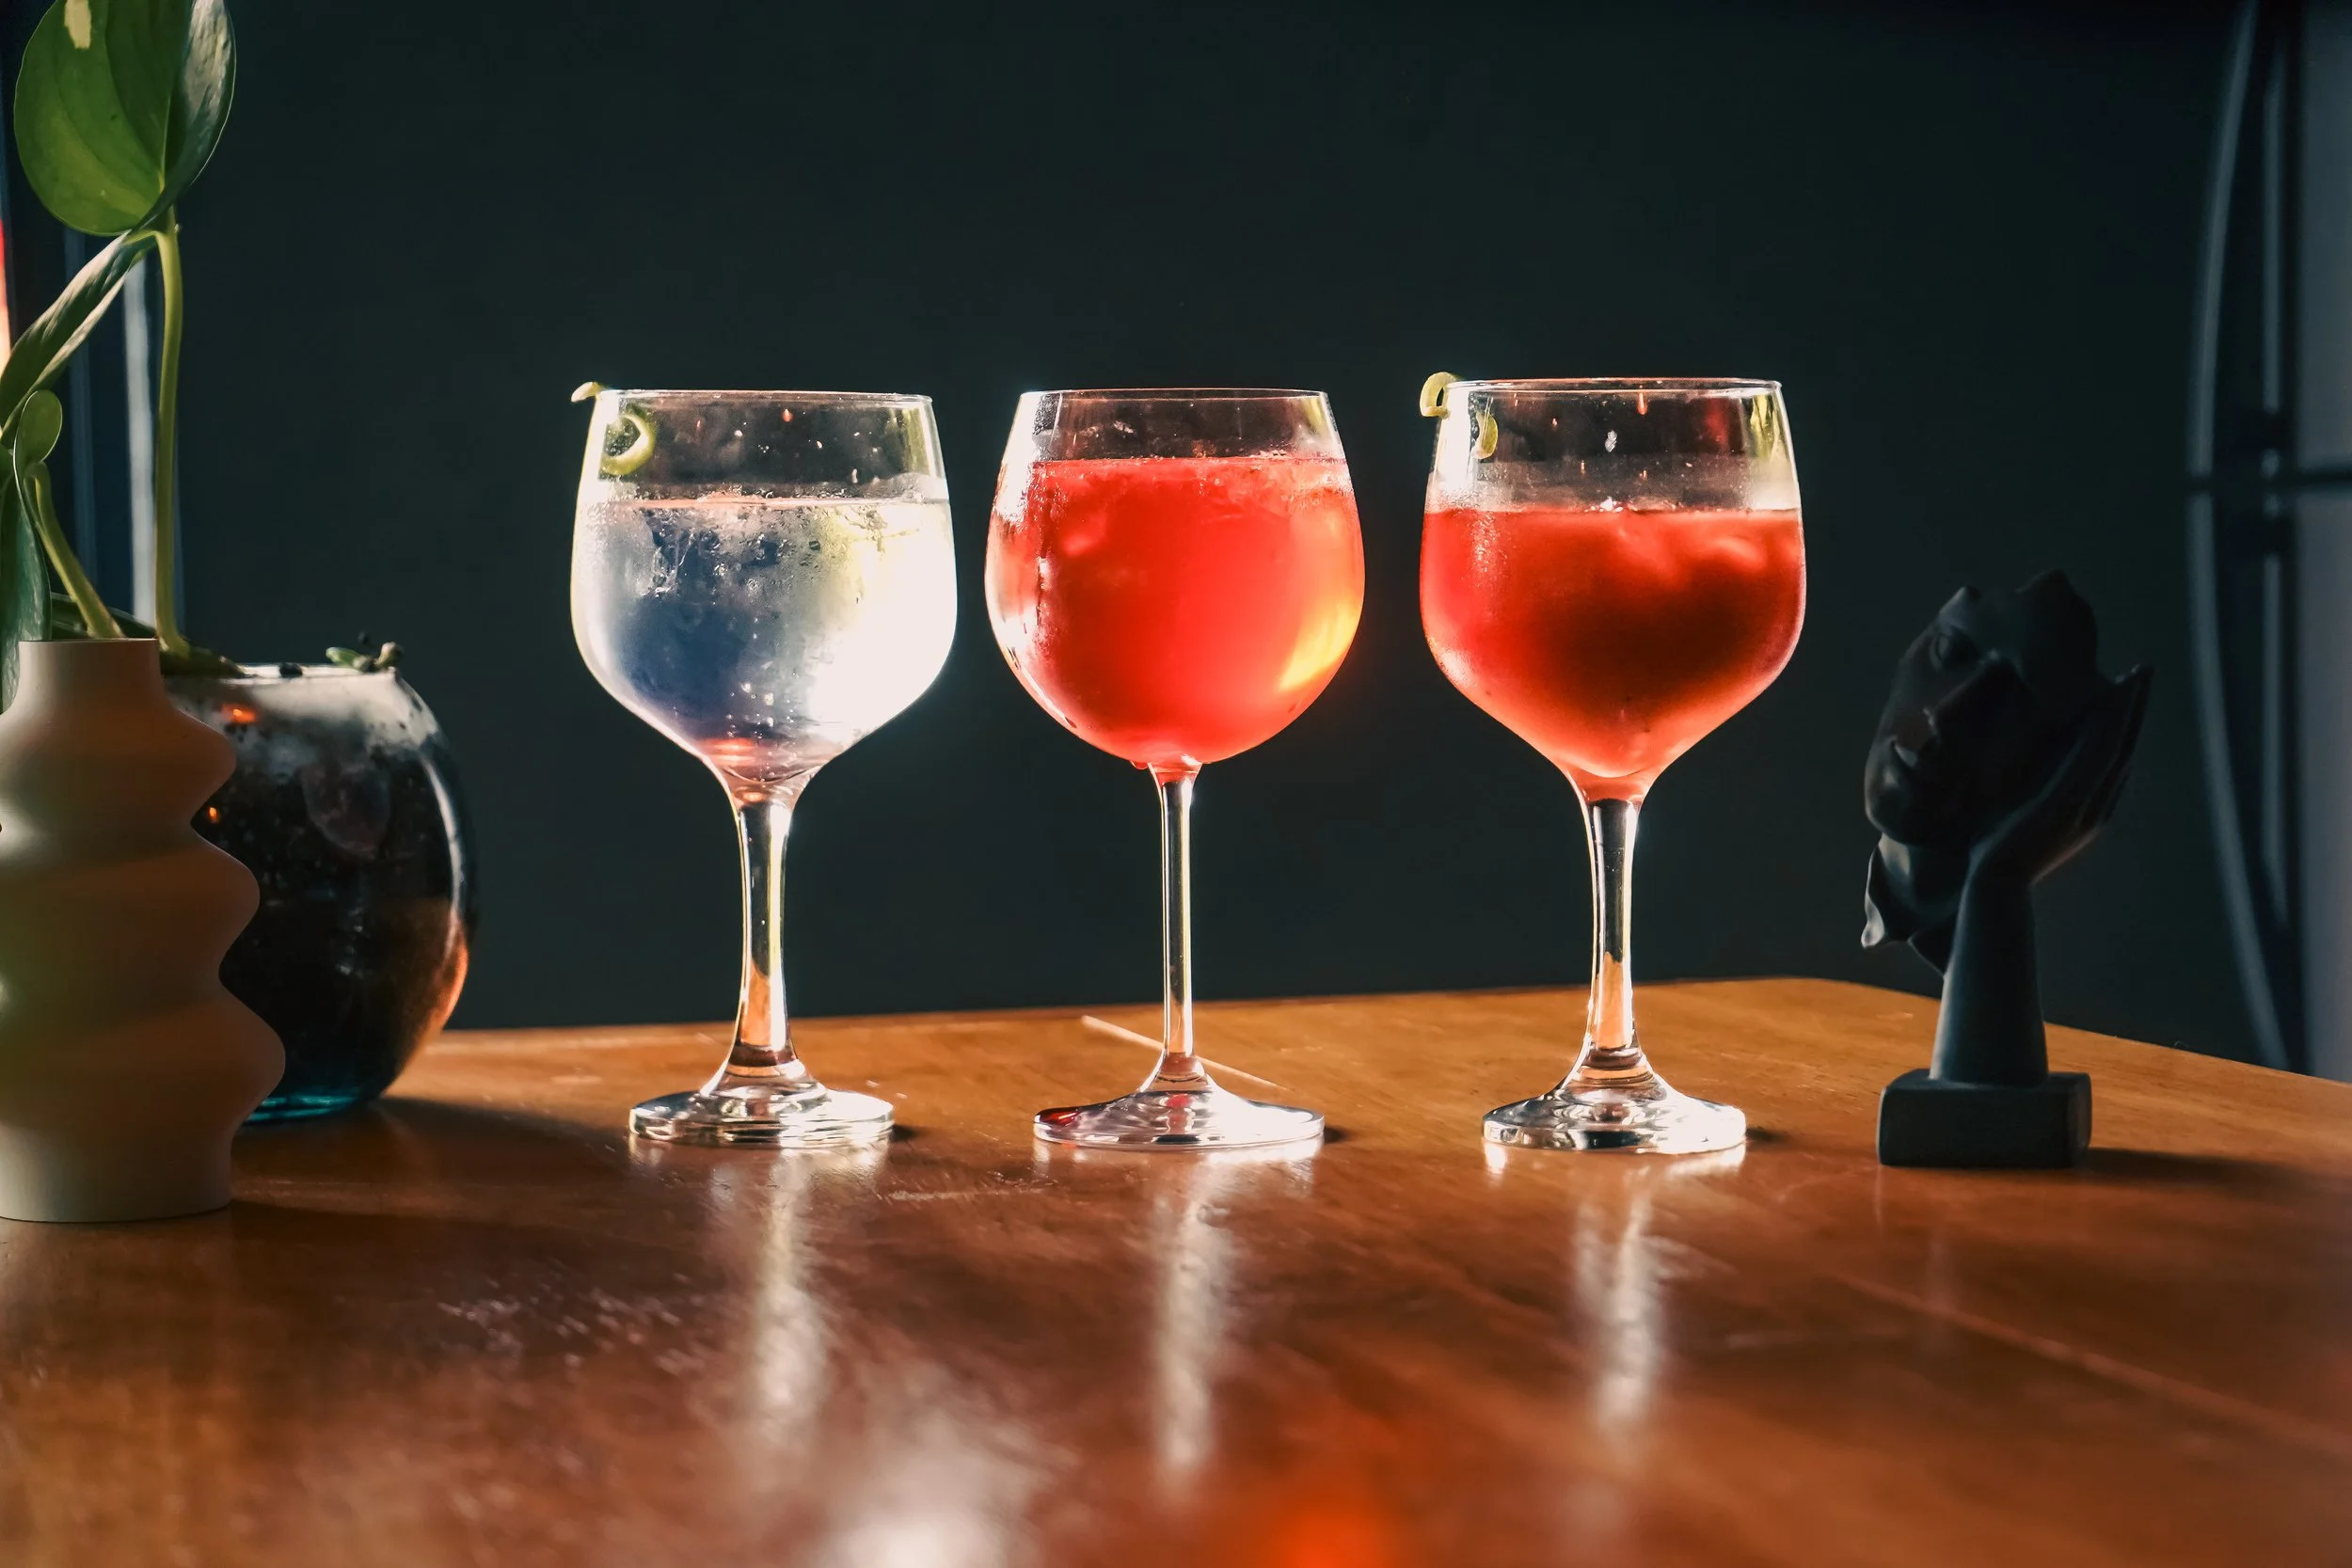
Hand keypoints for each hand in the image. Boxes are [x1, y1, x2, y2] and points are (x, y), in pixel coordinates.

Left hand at [1967, 665, 2150, 888]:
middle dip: (2134, 707)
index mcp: (2090, 809)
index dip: (2124, 723)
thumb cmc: (1999, 851)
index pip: (2114, 757)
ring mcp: (2086, 805)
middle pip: (2123, 746)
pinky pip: (2093, 758)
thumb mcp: (2023, 813)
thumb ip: (2036, 790)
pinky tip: (2109, 701)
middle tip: (2143, 670)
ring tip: (2135, 675)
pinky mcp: (2068, 802)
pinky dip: (2104, 728)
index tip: (2128, 689)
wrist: (1994, 885)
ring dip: (2126, 709)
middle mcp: (2097, 806)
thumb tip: (2032, 760)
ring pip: (2115, 747)